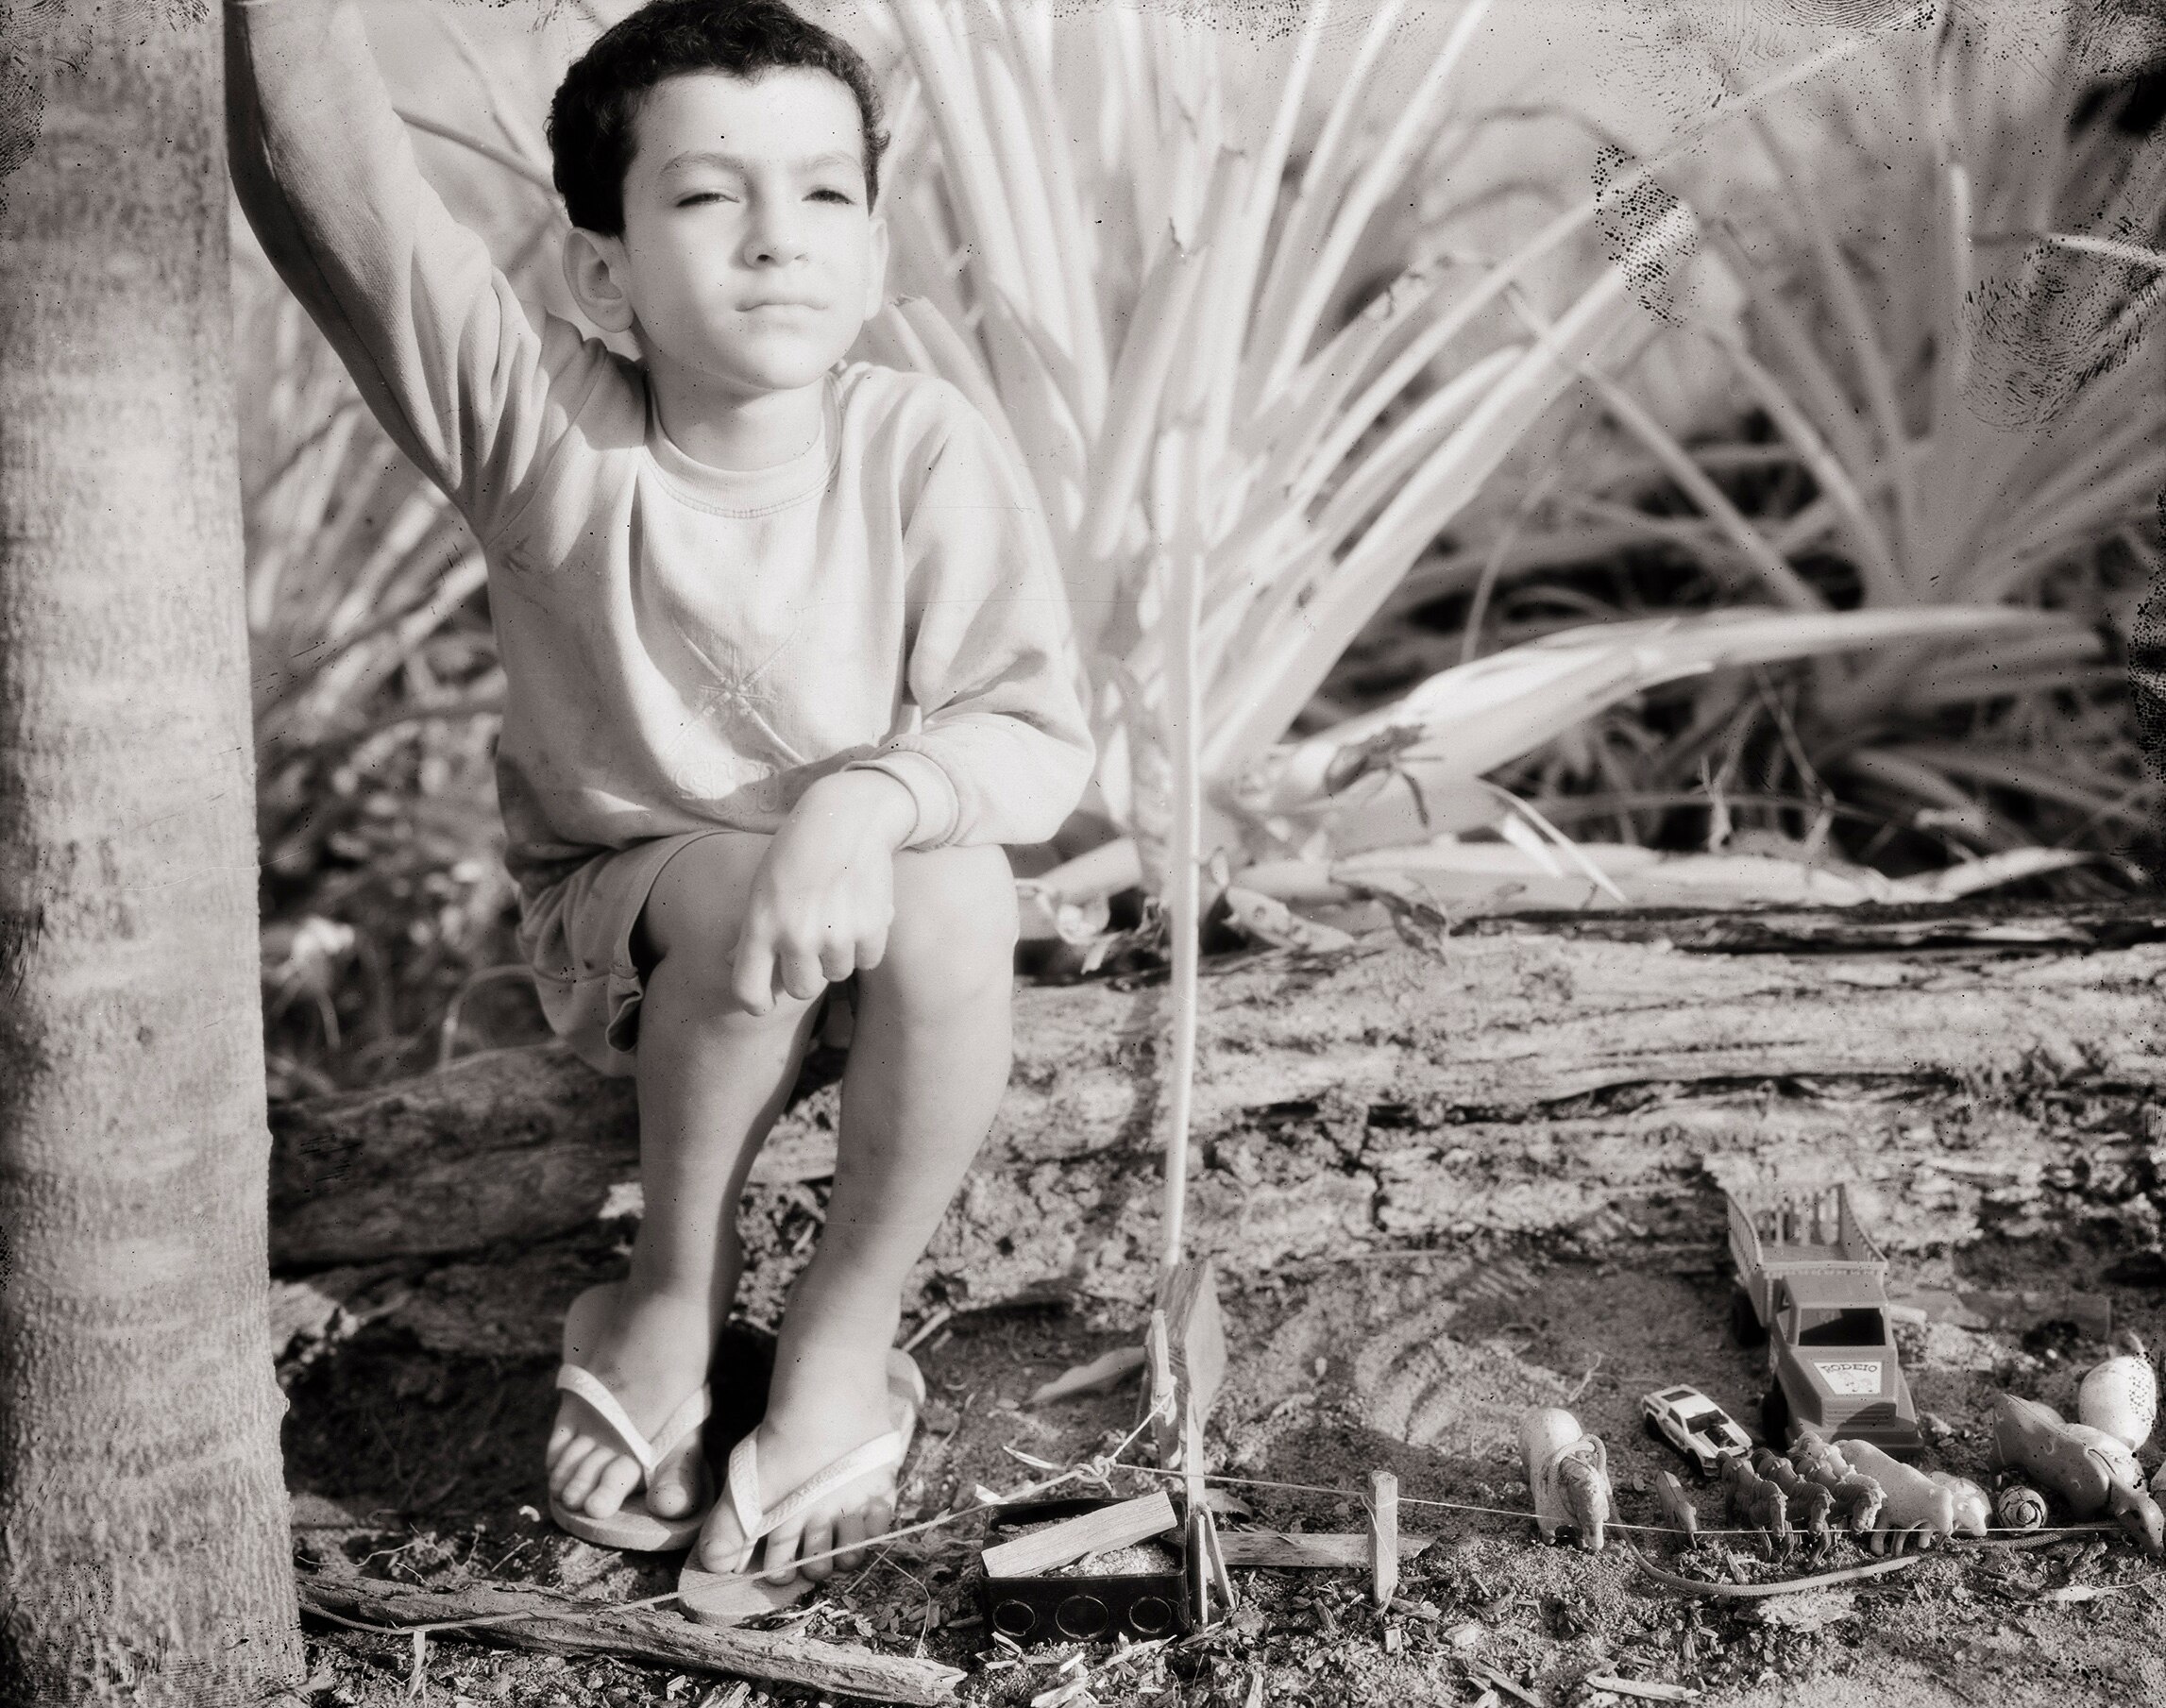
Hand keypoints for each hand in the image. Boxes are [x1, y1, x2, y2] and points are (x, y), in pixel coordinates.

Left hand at [730, 771, 915, 1014]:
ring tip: (836, 917)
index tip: (764, 1003)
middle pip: (802, 988)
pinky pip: (868, 960)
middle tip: (812, 945)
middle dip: (807, 973)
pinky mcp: (870, 928)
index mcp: (760, 925)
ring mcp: (835, 934)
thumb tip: (732, 964)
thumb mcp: (761, 886)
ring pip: (837, 973)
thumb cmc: (796, 852)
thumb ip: (751, 930)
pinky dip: (866, 944)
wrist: (846, 816)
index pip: (748, 991)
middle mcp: (796, 936)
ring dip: (838, 955)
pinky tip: (860, 913)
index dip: (756, 1003)